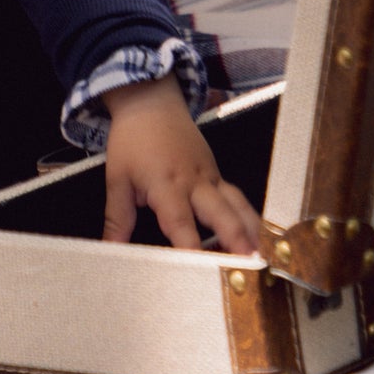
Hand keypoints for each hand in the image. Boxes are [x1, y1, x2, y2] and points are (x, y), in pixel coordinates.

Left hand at [101, 77, 260, 253]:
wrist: (150, 102)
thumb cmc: (132, 141)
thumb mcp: (117, 178)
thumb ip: (118, 218)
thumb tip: (110, 251)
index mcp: (166, 185)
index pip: (180, 222)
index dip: (191, 247)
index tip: (201, 271)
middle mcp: (194, 183)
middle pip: (220, 212)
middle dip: (236, 238)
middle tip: (250, 265)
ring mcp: (210, 177)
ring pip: (237, 203)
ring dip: (251, 229)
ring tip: (263, 256)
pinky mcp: (217, 174)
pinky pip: (237, 197)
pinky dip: (250, 216)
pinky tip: (259, 236)